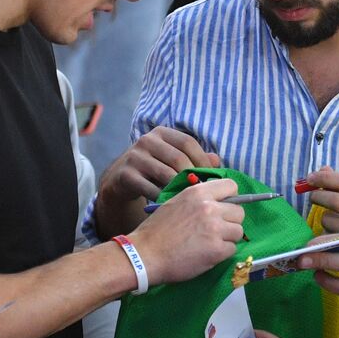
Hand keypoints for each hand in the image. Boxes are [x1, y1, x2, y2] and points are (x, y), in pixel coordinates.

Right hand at [97, 126, 222, 222]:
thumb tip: (217, 160)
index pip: (188, 142)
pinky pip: (150, 189)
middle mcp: (146, 140)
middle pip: (178, 158)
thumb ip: (194, 158)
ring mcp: (134, 157)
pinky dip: (164, 198)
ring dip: (180, 189)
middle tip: (202, 192)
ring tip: (191, 199)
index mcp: (162, 133)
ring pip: (165, 174)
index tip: (213, 177)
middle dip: (192, 177)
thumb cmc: (155, 168)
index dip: (202, 160)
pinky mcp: (126, 175)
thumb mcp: (173, 159)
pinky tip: (172, 204)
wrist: (121, 179)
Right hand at [131, 179, 243, 283]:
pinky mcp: (217, 249)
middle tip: (215, 230)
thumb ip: (199, 199)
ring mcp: (215, 229)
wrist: (145, 255)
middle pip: (239, 212)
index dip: (231, 198)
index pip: (231, 186)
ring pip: (238, 231)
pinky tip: (206, 254)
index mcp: (198, 192)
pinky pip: (232, 249)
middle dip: (230, 221)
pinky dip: (222, 253)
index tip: (224, 208)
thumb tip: (219, 201)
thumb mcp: (176, 202)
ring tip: (209, 243)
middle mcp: (209, 207)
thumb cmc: (157, 231)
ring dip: (227, 238)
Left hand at [303, 166, 338, 231]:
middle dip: (318, 196)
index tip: (310, 177)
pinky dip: (325, 233)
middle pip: (336, 200)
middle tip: (313, 196)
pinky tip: (332, 233)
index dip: (325, 178)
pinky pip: (327, 237)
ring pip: (329, 219)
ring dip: (323, 216)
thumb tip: (324, 168)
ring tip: (328, 217)